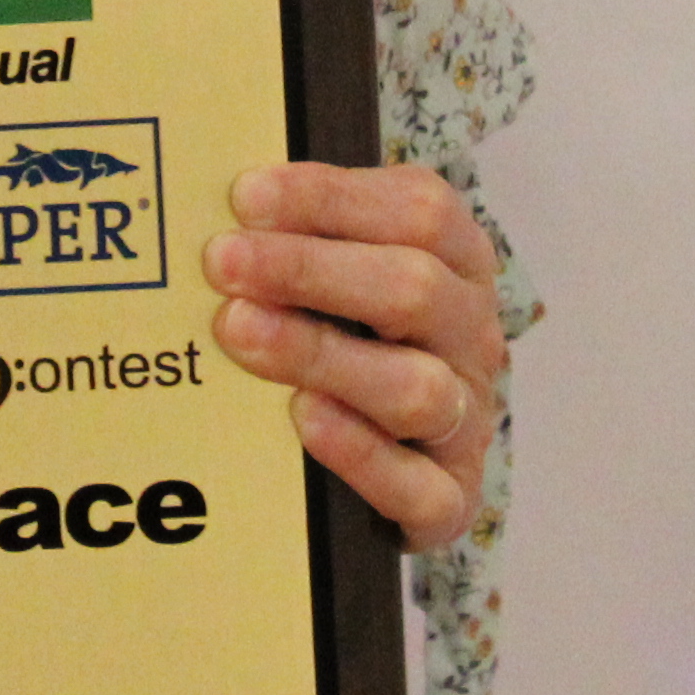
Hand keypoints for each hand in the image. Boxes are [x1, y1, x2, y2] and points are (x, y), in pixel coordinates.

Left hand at [202, 162, 508, 552]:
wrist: (403, 465)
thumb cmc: (363, 340)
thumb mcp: (350, 271)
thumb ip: (311, 235)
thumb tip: (229, 199)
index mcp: (458, 262)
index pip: (419, 211)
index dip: (332, 199)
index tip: (245, 197)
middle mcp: (472, 336)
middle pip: (414, 290)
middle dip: (308, 270)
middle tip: (222, 262)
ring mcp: (468, 420)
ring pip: (415, 387)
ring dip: (320, 355)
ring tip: (240, 332)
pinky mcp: (450, 497)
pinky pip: (417, 485)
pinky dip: (360, 452)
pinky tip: (302, 418)